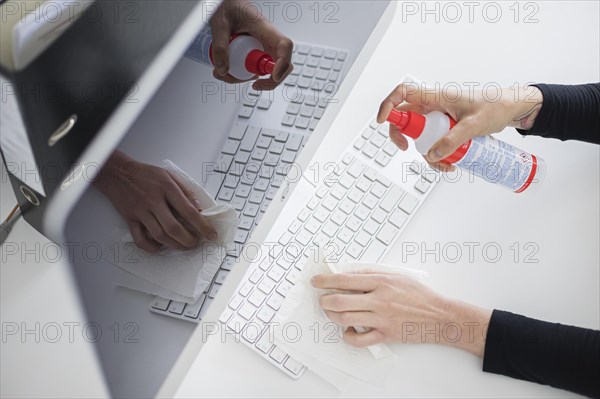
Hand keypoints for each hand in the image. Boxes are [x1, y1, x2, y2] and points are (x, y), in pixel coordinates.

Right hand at [93, 151, 217, 252]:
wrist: (117, 172)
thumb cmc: (146, 174)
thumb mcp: (169, 175)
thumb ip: (185, 190)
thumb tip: (199, 207)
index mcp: (167, 188)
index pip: (189, 211)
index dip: (203, 225)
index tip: (212, 234)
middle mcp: (154, 200)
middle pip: (173, 228)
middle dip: (188, 240)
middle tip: (196, 243)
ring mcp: (141, 211)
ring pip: (159, 235)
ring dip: (174, 245)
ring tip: (183, 246)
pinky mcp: (130, 218)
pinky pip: (139, 239)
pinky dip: (151, 247)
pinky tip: (160, 247)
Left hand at [210, 0, 292, 89]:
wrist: (225, 4)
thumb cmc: (228, 6)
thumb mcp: (220, 24)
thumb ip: (220, 46)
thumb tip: (223, 70)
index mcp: (264, 28)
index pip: (284, 46)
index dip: (283, 63)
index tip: (273, 76)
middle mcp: (268, 40)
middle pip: (282, 64)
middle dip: (270, 80)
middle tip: (255, 86)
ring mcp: (262, 48)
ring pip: (266, 71)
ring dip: (248, 79)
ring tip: (226, 74)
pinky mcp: (254, 54)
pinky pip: (254, 69)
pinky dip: (242, 75)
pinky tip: (227, 70)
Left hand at [312, 272, 491, 356]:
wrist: (439, 316)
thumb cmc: (419, 295)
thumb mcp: (397, 276)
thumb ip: (373, 274)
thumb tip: (350, 274)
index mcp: (381, 282)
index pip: (345, 279)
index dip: (326, 280)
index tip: (316, 281)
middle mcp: (379, 300)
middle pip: (340, 300)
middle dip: (325, 300)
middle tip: (322, 300)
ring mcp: (381, 319)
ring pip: (346, 318)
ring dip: (333, 316)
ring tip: (332, 313)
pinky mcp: (385, 335)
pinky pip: (359, 339)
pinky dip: (348, 336)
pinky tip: (348, 331)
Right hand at [377, 83, 543, 170]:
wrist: (511, 109)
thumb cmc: (496, 107)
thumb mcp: (474, 125)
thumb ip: (453, 140)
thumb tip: (433, 154)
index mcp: (437, 96)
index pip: (404, 93)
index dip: (388, 105)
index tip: (383, 121)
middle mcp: (434, 105)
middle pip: (404, 117)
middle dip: (402, 136)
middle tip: (407, 149)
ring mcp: (438, 117)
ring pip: (418, 133)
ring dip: (423, 151)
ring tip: (442, 164)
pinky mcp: (445, 127)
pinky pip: (432, 140)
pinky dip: (436, 154)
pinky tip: (450, 162)